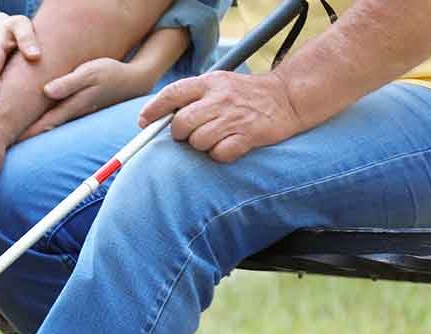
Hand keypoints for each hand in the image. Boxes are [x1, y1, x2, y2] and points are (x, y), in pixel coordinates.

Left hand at [15, 57, 159, 140]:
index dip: (22, 134)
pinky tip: (26, 124)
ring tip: (6, 137)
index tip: (3, 141)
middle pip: (40, 129)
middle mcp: (69, 114)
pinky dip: (38, 123)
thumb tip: (47, 91)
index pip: (41, 125)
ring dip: (27, 132)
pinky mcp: (74, 110)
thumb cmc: (109, 73)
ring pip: (45, 126)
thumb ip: (69, 83)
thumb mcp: (90, 72)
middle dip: (20, 137)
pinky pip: (52, 119)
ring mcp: (72, 114)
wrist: (131, 81)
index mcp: (70, 107)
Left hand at [138, 71, 305, 162]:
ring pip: (198, 142)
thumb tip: (154, 117)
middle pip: (181, 124)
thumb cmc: (245, 94)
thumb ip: (191, 96)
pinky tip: (229, 145)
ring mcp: (234, 118)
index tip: (143, 122)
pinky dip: (221, 154)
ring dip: (202, 145)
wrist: (287, 97)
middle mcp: (220, 98)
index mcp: (209, 83)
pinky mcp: (248, 136)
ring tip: (216, 137)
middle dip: (181, 134)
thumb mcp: (218, 84)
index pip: (172, 94)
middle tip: (191, 133)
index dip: (153, 110)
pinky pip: (219, 154)